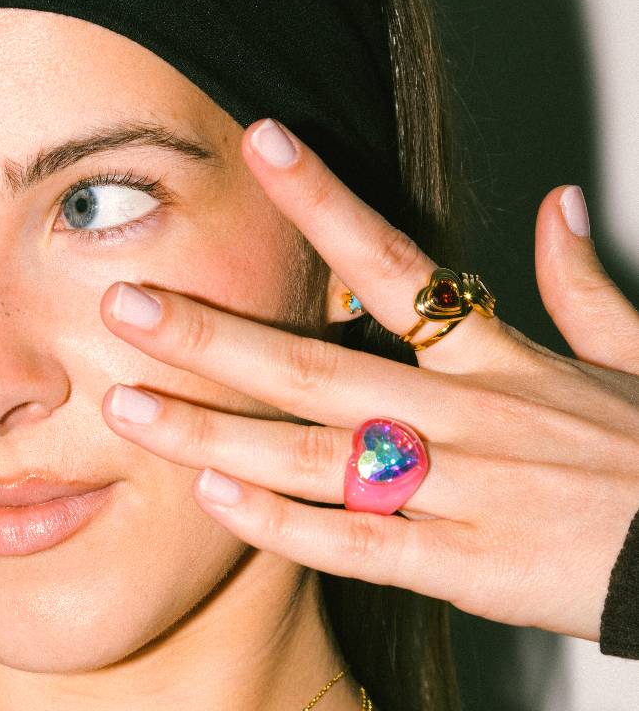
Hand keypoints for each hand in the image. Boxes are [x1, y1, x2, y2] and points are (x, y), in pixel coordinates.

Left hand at [100, 120, 638, 639]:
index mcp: (500, 360)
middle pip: (317, 366)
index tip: (261, 142)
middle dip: (215, 335)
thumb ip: (581, 283)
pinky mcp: (463, 568)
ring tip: (129, 409)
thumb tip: (558, 206)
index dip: (324, 200)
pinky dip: (281, 524)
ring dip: (215, 431)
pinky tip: (212, 500)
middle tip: (122, 304)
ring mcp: (461, 492)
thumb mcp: (635, 356)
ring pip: (315, 458)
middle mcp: (467, 416)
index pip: (397, 262)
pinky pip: (354, 546)